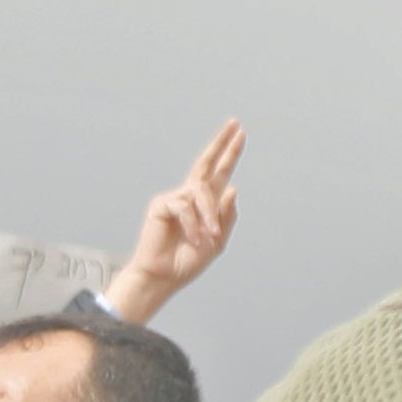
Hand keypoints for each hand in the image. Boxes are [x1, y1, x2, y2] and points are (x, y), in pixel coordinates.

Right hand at [104, 117, 245, 321]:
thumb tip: (233, 187)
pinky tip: (192, 238)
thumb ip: (227, 216)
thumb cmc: (186, 262)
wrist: (163, 277)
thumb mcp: (217, 242)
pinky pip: (185, 206)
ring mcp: (174, 199)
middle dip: (221, 144)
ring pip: (202, 193)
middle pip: (206, 164)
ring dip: (210, 216)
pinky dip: (193, 224)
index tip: (240, 133)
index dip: (230, 154)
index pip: (219, 174)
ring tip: (209, 236)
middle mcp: (189, 197)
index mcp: (205, 205)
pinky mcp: (161, 205)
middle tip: (234, 124)